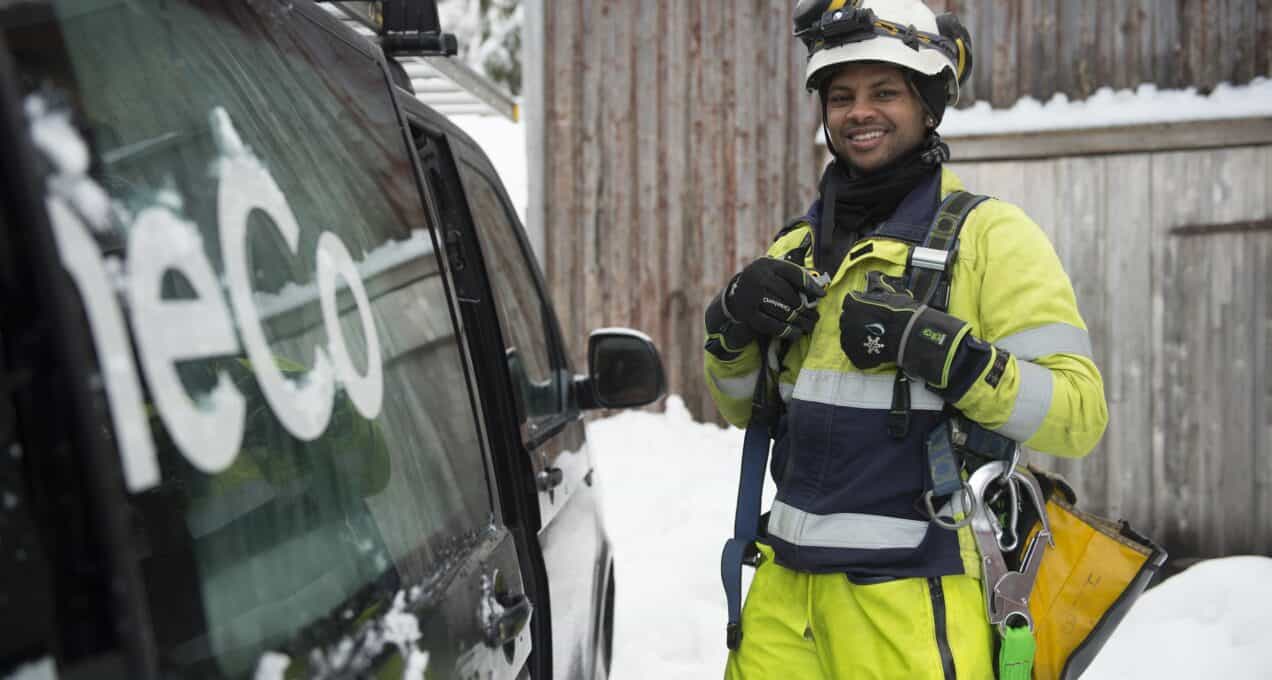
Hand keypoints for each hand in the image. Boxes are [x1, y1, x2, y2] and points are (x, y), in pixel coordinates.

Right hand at [721, 257, 826, 340]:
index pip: (793, 273)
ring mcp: (751, 297)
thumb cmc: (765, 282)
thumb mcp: (776, 272)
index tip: (822, 295)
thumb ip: (796, 277)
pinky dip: (786, 330)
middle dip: (805, 308)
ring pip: (782, 311)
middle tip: (815, 317)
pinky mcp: (748, 314)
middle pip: (788, 294)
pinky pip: (771, 325)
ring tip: (809, 326)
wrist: (736, 294)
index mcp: (768, 265)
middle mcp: (758, 278)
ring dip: (799, 321)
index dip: (809, 284)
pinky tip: (797, 333)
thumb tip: (820, 290)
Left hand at [840, 272, 971, 387]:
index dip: (859, 305)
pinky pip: (853, 351)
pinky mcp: (854, 354)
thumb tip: (873, 279)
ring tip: (873, 337)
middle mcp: (846, 320)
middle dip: (856, 320)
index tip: (867, 307)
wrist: (908, 334)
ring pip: (848, 336)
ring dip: (857, 335)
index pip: (849, 302)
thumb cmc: (902, 312)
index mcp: (852, 303)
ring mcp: (848, 338)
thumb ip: (877, 290)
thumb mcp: (889, 294)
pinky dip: (861, 350)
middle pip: (846, 319)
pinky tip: (873, 348)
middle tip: (871, 323)